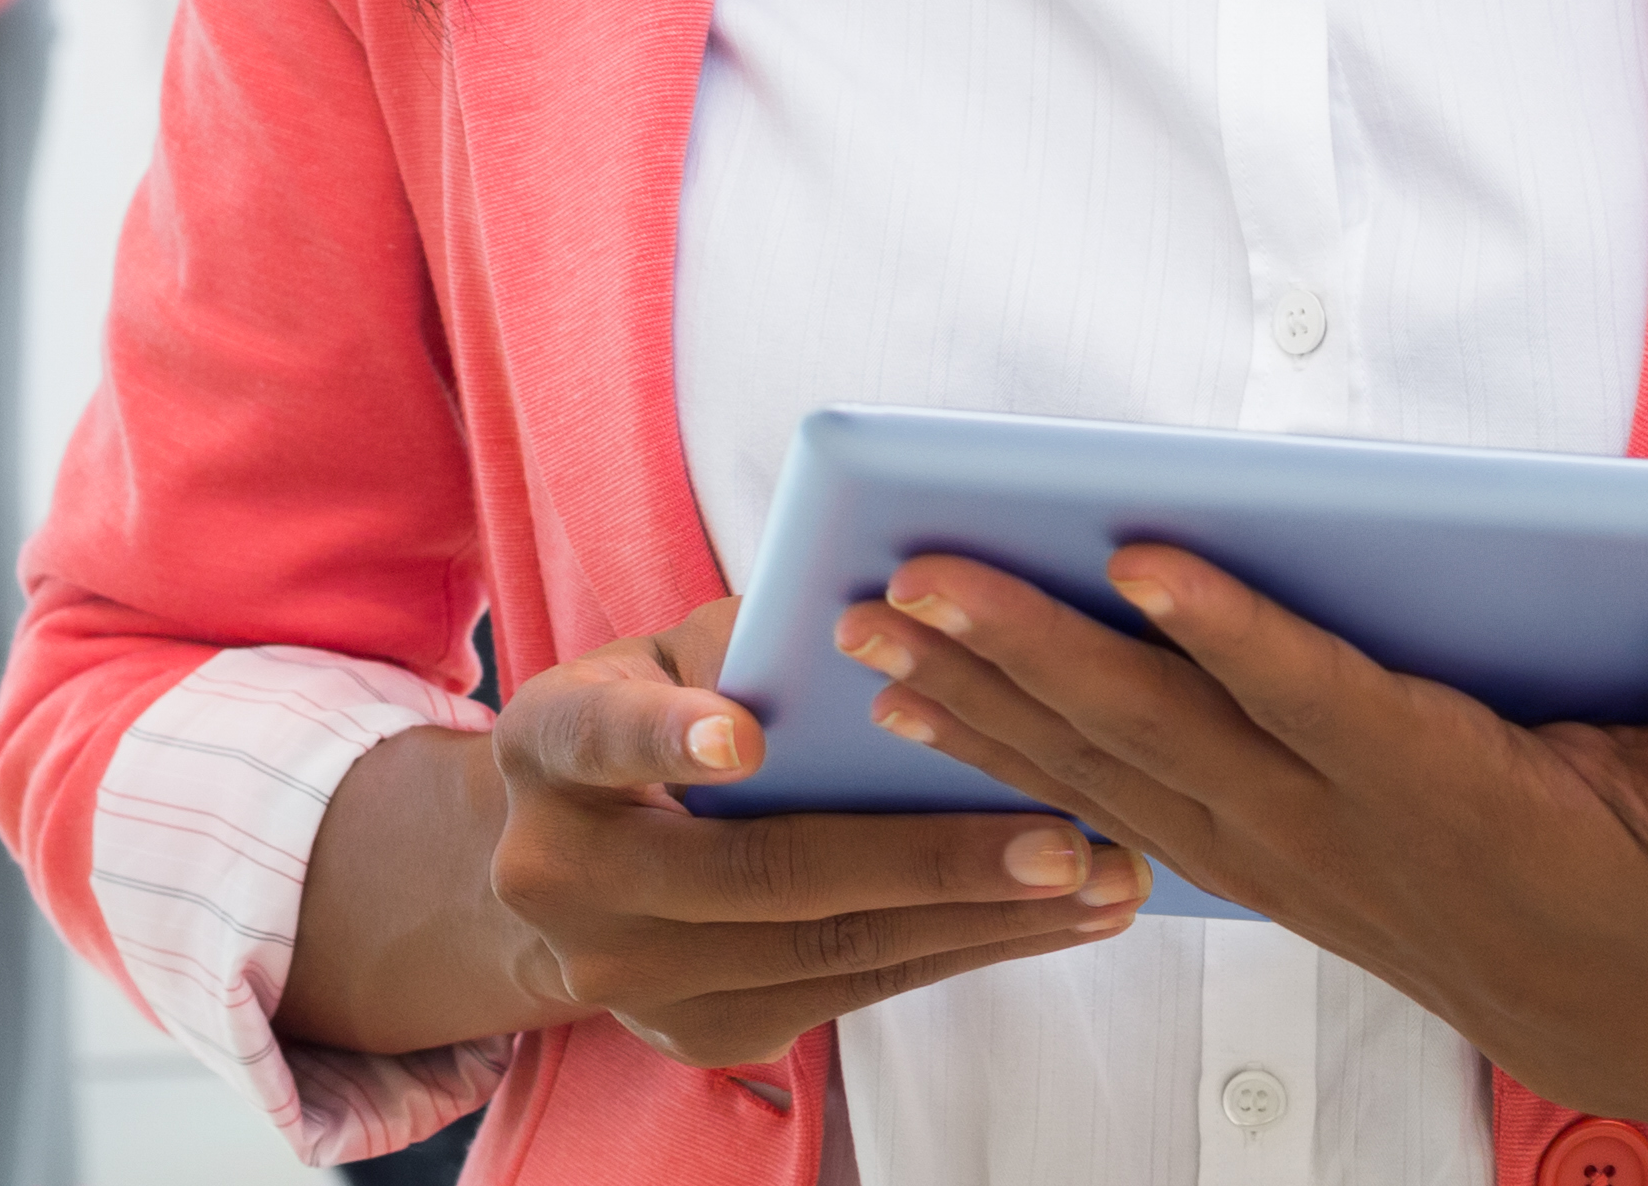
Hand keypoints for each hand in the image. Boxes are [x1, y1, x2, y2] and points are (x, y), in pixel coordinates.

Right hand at [465, 600, 1147, 1068]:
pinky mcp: (703, 1031)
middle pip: (758, 874)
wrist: (561, 869)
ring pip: (827, 949)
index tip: (745, 732)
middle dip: (926, 858)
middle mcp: (565, 879)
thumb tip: (900, 615)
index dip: (669, 736)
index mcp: (547, 751)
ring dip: (982, 919)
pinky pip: (853, 990)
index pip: (602, 737)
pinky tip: (1053, 920)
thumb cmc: (642, 723)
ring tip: (1101, 881)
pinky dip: (963, 951)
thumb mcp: (661, 658)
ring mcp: (630, 976)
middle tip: (1058, 838)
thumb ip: (747, 642)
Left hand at [835, 550, 1647, 1128]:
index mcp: (1442, 790)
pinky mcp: (1241, 865)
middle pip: (1162, 728)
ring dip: (979, 697)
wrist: (1615, 1016)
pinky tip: (912, 705)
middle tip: (913, 574)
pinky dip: (1001, 755)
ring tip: (864, 628)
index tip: (1139, 555)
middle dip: (1028, 649)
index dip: (1231, 632)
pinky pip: (1097, 804)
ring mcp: (1272, 854)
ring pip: (1103, 767)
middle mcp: (1332, 826)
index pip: (1316, 700)